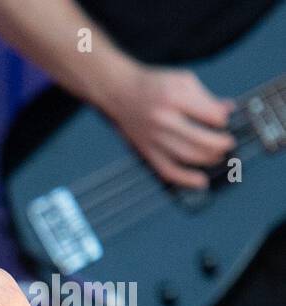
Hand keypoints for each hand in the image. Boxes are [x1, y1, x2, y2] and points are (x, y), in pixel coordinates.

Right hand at [100, 64, 237, 189]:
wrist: (118, 93)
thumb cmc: (153, 84)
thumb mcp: (182, 81)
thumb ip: (206, 97)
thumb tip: (229, 110)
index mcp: (175, 98)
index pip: (211, 116)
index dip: (223, 120)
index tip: (223, 120)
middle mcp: (163, 120)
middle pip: (201, 140)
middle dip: (222, 144)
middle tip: (228, 143)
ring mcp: (153, 138)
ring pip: (188, 156)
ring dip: (209, 159)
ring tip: (218, 155)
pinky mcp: (146, 151)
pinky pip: (167, 170)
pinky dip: (186, 179)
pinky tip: (201, 182)